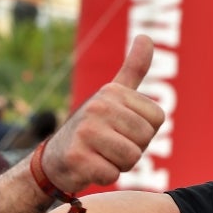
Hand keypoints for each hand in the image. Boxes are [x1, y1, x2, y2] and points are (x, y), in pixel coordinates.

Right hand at [37, 35, 165, 193]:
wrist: (54, 159)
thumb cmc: (93, 128)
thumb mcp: (113, 95)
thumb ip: (133, 69)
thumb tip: (147, 36)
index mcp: (112, 91)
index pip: (157, 120)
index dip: (144, 132)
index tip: (121, 129)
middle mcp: (98, 106)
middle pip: (145, 140)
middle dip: (133, 149)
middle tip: (109, 145)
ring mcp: (85, 131)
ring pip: (132, 158)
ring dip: (119, 164)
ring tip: (100, 155)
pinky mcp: (77, 157)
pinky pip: (113, 174)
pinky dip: (104, 176)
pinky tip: (89, 167)